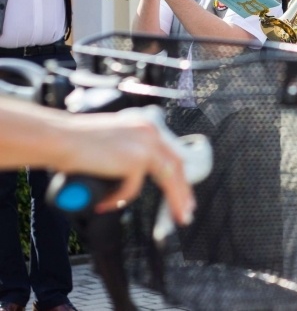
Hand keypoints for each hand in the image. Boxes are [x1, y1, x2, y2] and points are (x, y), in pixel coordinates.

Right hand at [64, 113, 194, 224]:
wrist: (60, 138)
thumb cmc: (76, 142)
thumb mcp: (113, 142)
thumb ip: (129, 153)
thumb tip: (136, 174)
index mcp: (146, 127)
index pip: (171, 154)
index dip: (179, 176)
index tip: (183, 194)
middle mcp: (150, 133)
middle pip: (176, 167)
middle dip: (183, 192)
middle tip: (186, 212)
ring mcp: (145, 146)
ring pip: (168, 179)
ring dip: (174, 201)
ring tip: (174, 219)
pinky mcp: (136, 160)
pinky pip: (132, 189)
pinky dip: (118, 199)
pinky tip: (103, 203)